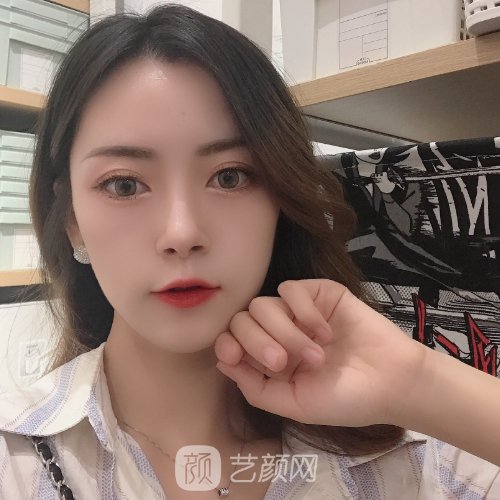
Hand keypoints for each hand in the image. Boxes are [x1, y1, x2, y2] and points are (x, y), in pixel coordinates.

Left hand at [214, 279, 427, 427]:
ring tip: (316, 354)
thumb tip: (221, 362)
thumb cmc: (344, 399)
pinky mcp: (319, 293)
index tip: (236, 355)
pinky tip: (325, 332)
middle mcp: (279, 332)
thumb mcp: (294, 404)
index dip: (228, 343)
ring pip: (263, 304)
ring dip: (286, 331)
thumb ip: (255, 387)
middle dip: (259, 342)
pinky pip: (291, 289)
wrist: (391, 383)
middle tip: (285, 362)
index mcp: (270, 359)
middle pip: (243, 319)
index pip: (232, 339)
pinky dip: (303, 311)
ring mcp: (298, 311)